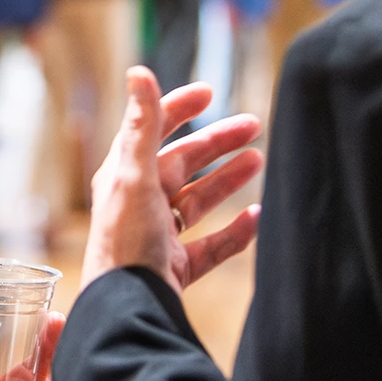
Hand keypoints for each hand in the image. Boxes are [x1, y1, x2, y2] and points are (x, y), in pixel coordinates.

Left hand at [82, 67, 263, 294]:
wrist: (128, 309)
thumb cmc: (126, 243)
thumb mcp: (135, 177)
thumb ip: (142, 126)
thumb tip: (139, 71)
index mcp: (122, 178)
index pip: (150, 131)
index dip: (178, 108)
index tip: (210, 92)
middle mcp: (138, 204)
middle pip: (181, 164)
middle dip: (216, 143)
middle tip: (254, 125)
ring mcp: (158, 238)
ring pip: (197, 202)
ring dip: (227, 180)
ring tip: (259, 161)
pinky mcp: (175, 270)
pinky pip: (211, 246)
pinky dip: (235, 232)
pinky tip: (258, 218)